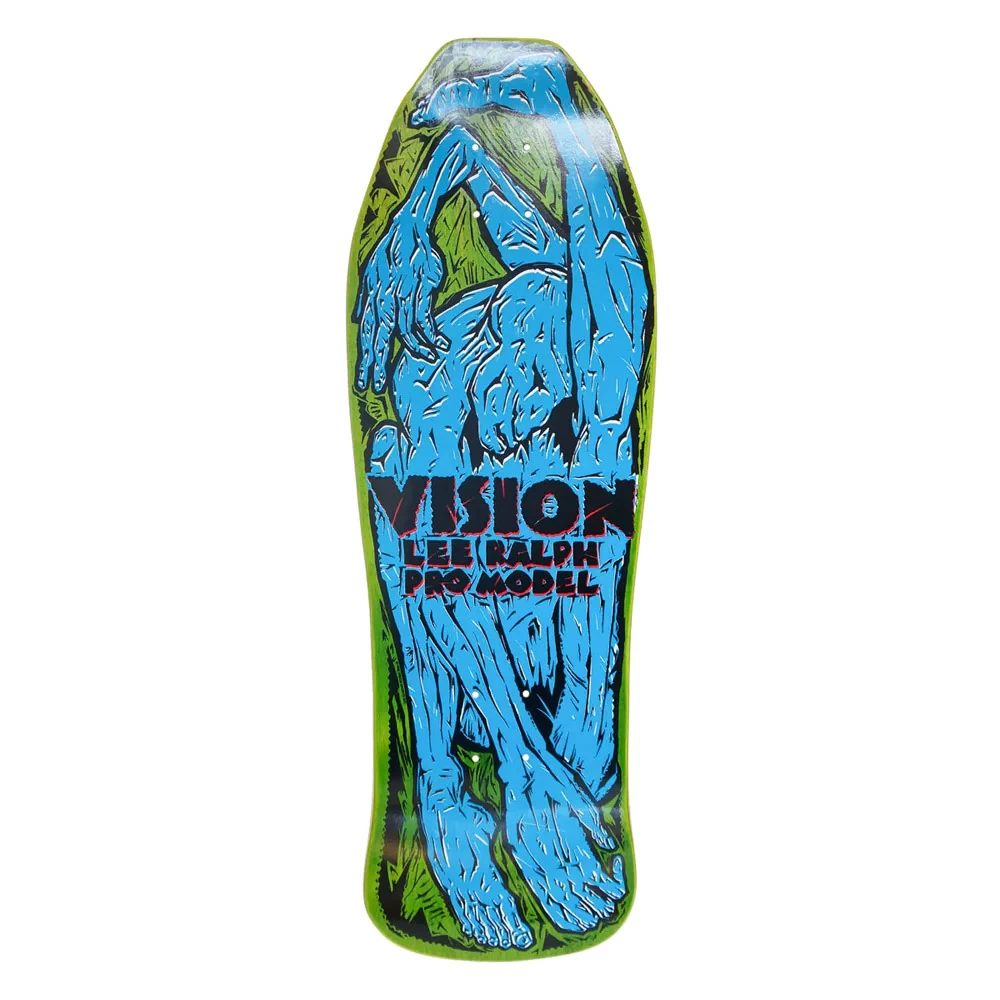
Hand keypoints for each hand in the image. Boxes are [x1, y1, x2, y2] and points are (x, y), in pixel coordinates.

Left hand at [354, 216, 447, 391]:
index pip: (365, 337)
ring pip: (404, 332)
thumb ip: (364, 300)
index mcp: (372, 300)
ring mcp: (400, 296)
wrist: (408, 227)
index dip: (364, 361)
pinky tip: (440, 344)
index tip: (362, 383)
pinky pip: (423, 319)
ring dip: (417, 349)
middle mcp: (383, 301)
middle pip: (378, 339)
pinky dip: (431, 334)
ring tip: (427, 359)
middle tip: (376, 386)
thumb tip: (355, 320)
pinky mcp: (419, 290)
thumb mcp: (370, 273)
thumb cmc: (392, 250)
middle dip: (376, 365)